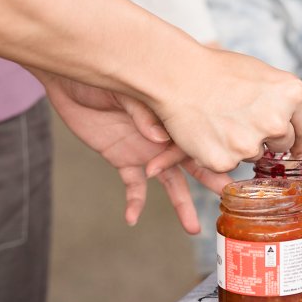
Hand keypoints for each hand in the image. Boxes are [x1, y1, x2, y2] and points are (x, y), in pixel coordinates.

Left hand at [35, 70, 230, 232]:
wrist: (74, 75)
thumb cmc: (107, 73)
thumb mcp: (127, 87)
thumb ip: (145, 111)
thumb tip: (159, 138)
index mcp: (173, 116)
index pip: (194, 139)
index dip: (201, 154)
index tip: (212, 166)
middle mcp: (165, 137)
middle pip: (194, 162)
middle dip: (211, 179)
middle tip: (228, 196)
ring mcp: (147, 151)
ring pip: (170, 182)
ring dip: (181, 204)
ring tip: (193, 228)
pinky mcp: (124, 160)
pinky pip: (133, 187)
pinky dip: (134, 203)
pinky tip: (131, 218)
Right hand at [147, 46, 301, 172]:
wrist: (176, 75)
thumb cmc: (217, 71)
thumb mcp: (262, 75)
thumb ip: (281, 100)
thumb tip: (293, 125)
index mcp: (292, 95)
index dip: (298, 137)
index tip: (295, 146)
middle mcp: (277, 122)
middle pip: (284, 145)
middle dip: (268, 139)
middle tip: (242, 122)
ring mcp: (251, 144)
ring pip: (255, 155)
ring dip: (242, 146)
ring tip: (220, 121)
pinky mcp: (226, 161)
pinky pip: (230, 164)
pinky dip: (219, 153)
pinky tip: (208, 133)